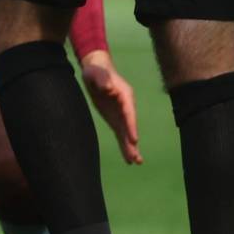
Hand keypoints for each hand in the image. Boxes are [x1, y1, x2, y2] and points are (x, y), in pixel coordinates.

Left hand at [80, 50, 142, 165]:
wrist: (96, 70)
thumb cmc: (96, 71)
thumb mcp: (96, 73)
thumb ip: (102, 79)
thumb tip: (108, 88)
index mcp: (124, 95)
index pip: (129, 113)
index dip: (131, 126)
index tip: (134, 139)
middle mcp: (126, 106)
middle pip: (130, 127)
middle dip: (132, 142)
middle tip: (136, 158)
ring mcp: (121, 113)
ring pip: (126, 133)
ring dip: (130, 147)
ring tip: (136, 162)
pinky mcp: (115, 118)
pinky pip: (120, 133)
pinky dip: (124, 145)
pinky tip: (128, 157)